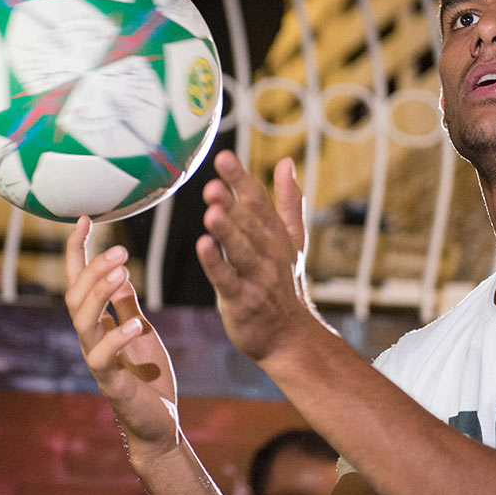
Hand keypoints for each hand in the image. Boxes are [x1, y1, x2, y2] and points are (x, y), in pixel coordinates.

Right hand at [64, 216, 179, 464]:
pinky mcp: (112, 384)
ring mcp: (97, 361)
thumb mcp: (139, 329)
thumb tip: (117, 269)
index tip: (85, 219)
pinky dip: (117, 337)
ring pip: (83, 321)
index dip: (77, 251)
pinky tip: (136, 324)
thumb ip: (125, 303)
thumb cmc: (148, 377)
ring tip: (123, 271)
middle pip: (75, 296)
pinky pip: (103, 358)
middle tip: (121, 250)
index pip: (77, 280)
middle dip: (93, 269)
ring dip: (100, 292)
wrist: (159, 424)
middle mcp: (90, 339)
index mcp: (97, 323)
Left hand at [196, 151, 321, 364]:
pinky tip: (203, 245)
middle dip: (231, 204)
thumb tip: (287, 163)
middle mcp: (268, 253)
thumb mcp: (292, 241)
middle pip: (248, 224)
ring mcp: (256, 278)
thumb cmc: (286, 285)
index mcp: (276, 236)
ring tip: (212, 212)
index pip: (258, 202)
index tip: (223, 157)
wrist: (292, 337)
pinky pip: (227, 279)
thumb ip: (288, 202)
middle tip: (212, 185)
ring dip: (227, 231)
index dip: (240, 180)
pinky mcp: (242, 301)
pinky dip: (216, 263)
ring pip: (240, 250)